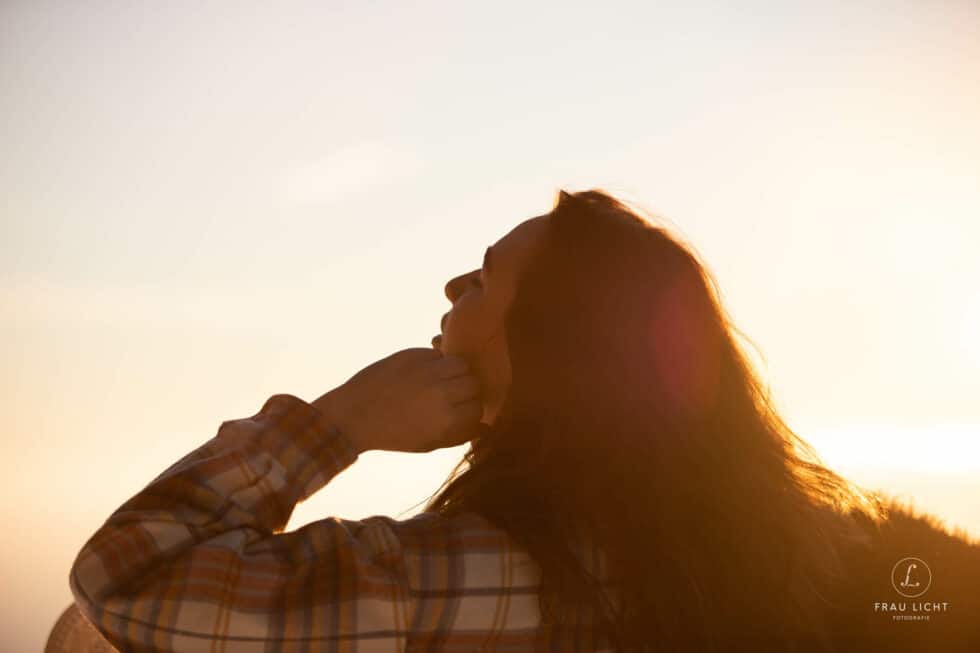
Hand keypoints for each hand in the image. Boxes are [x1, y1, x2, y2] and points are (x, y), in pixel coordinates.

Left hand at [311, 348, 484, 453]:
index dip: (471, 411)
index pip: (479, 408)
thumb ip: (460, 436)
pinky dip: (436, 363)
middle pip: (474, 384)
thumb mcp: (428, 444)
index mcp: (447, 420)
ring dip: (455, 373)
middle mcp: (442, 393)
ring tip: (441, 382)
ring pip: (461, 365)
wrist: (354, 414)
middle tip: (451, 396)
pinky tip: (422, 374)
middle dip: (467, 391)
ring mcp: (428, 371)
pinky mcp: (414, 355)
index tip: (460, 413)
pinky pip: (438, 355)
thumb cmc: (394, 434)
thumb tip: (487, 426)